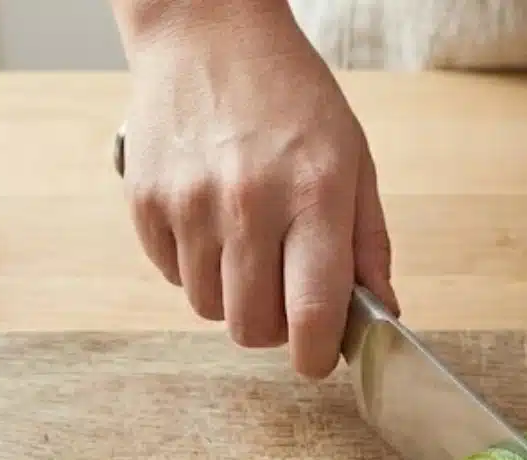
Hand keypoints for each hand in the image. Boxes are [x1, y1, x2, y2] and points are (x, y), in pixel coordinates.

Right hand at [117, 6, 397, 377]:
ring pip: (208, 308)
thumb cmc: (291, 97)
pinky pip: (171, 275)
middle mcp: (248, 202)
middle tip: (284, 296)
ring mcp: (189, 202)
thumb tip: (381, 315)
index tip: (318, 359)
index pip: (313, 314)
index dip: (316, 357)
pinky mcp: (145, 200)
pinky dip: (193, 266)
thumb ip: (368, 243)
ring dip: (232, 295)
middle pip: (252, 327)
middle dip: (274, 329)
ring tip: (247, 246)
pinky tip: (211, 222)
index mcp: (314, 194)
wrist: (208, 33)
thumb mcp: (353, 159)